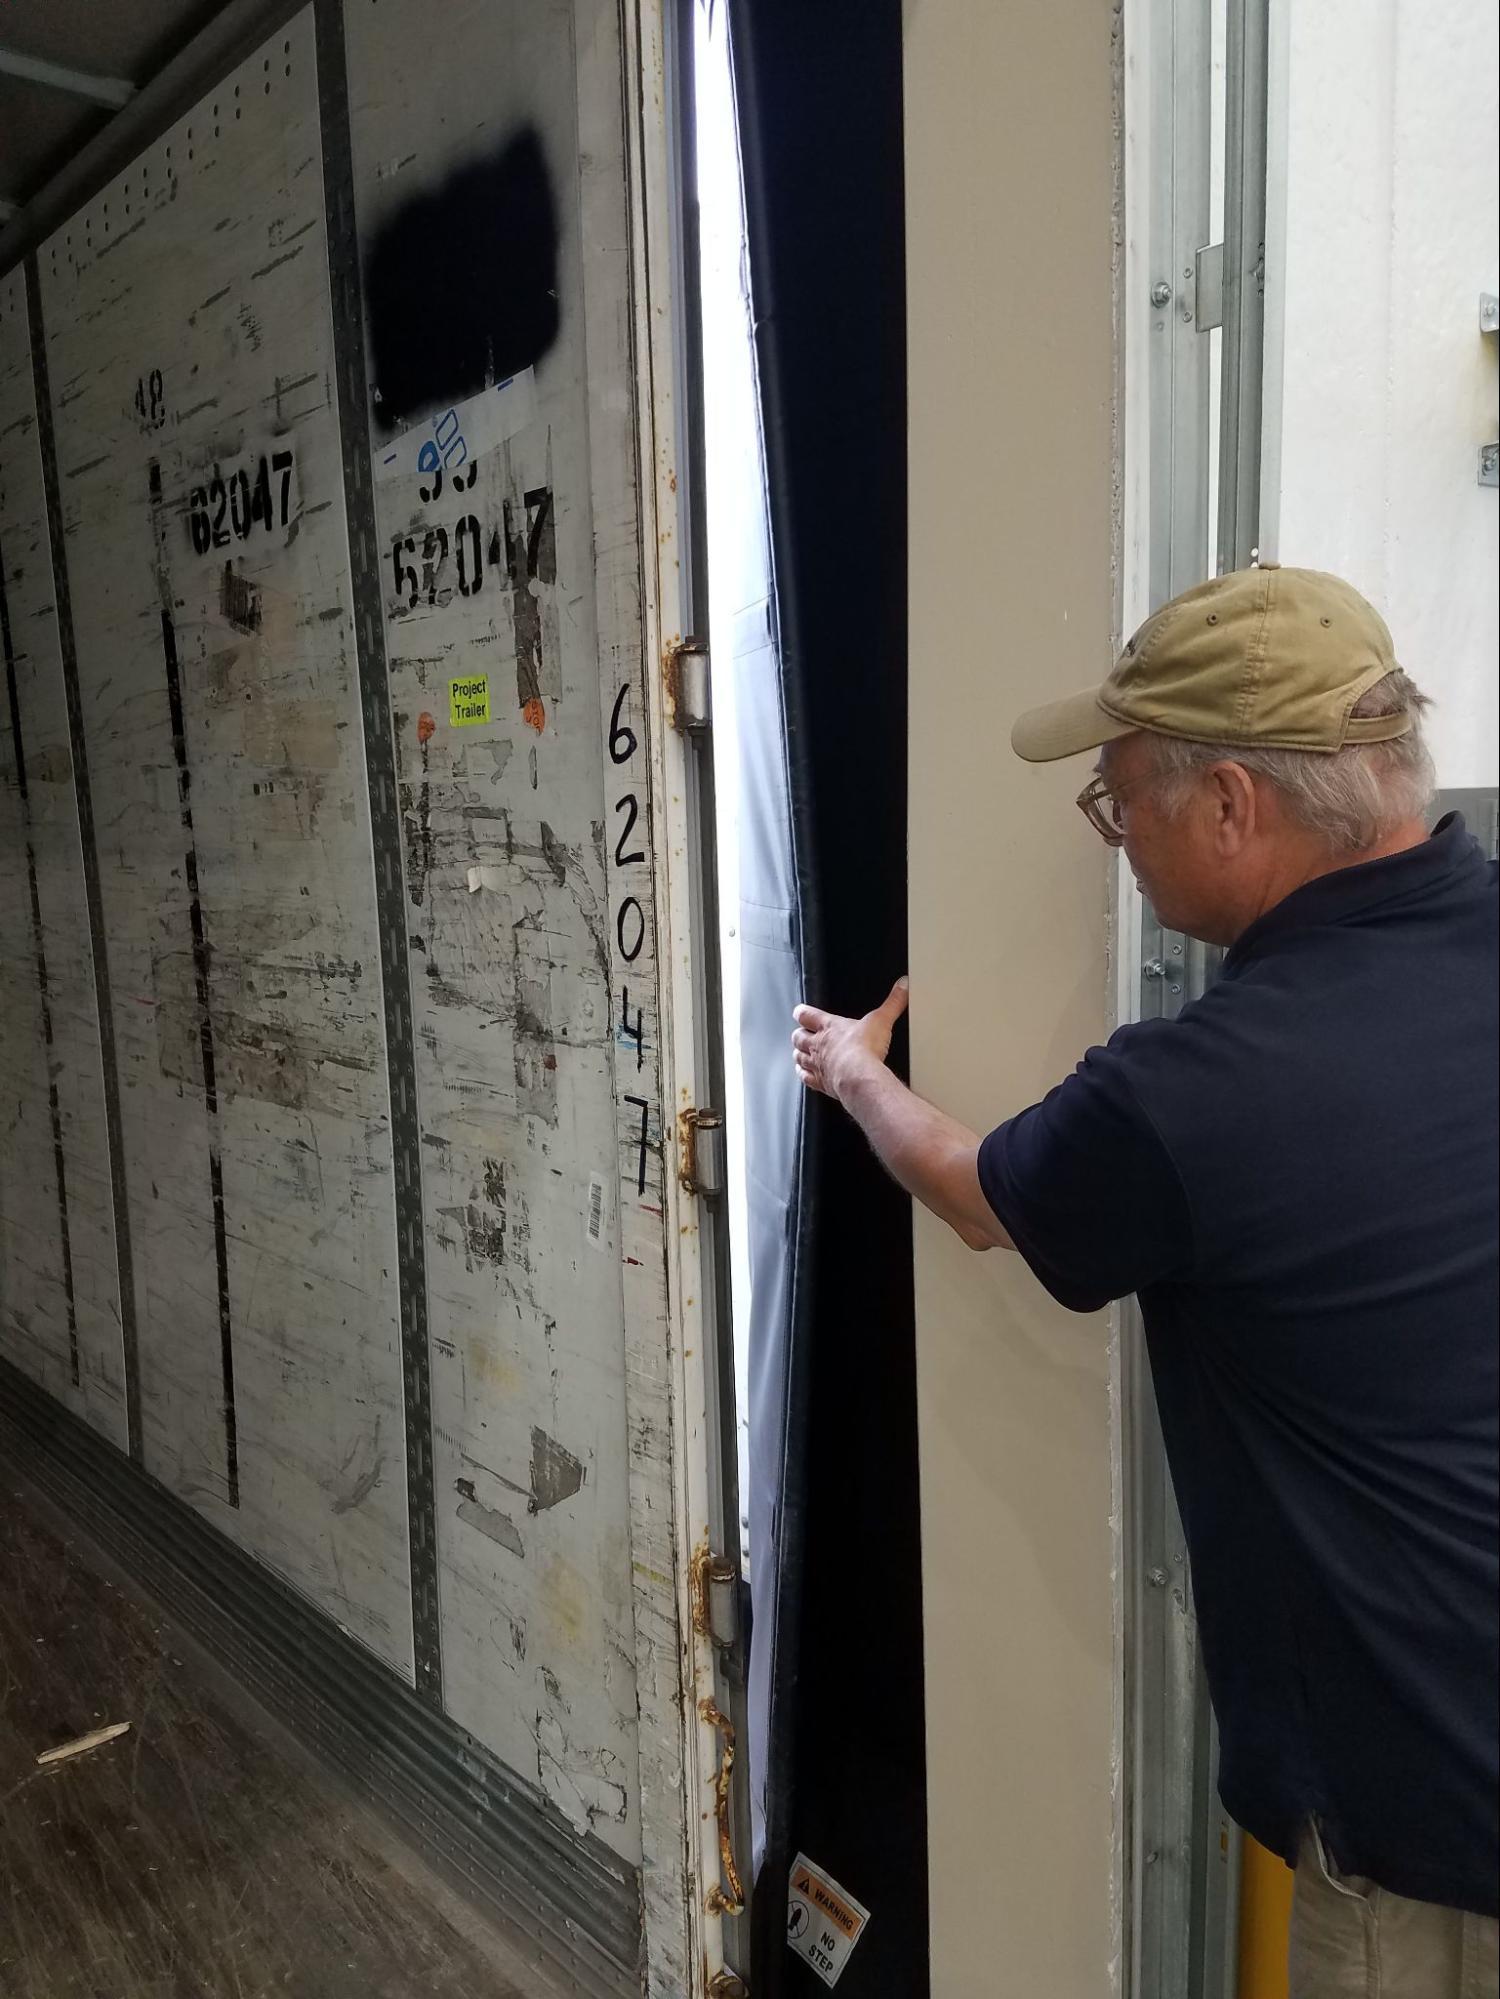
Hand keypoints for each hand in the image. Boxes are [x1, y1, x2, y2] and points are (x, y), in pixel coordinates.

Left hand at [792, 978, 909, 1105]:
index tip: (800, 1012)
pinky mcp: (821, 1083)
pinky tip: (805, 1075)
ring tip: (800, 1053)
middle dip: (799, 1035)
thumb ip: (893, 1002)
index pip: (807, 1015)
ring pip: (799, 1057)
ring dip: (798, 1055)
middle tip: (801, 1034)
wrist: (859, 1076)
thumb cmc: (865, 1048)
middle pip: (798, 1037)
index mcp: (830, 1026)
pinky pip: (806, 1078)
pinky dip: (803, 1075)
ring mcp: (818, 1065)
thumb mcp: (881, 1020)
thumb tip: (902, 986)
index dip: (802, 1013)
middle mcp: (819, 1045)